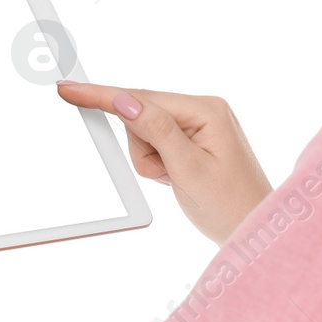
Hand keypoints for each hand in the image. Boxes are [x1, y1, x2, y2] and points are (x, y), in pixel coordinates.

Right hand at [56, 81, 272, 244]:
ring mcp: (199, 124)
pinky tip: (176, 178)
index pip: (142, 98)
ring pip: (144, 134)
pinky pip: (156, 145)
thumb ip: (155, 131)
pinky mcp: (192, 140)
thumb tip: (124, 100)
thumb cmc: (230, 206)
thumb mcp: (187, 170)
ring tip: (175, 181)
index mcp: (207, 109)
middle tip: (166, 175)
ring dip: (150, 162)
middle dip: (143, 150)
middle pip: (142, 115)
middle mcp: (204, 109)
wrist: (252, 232)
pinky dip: (157, 164)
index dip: (103, 96)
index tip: (69, 89)